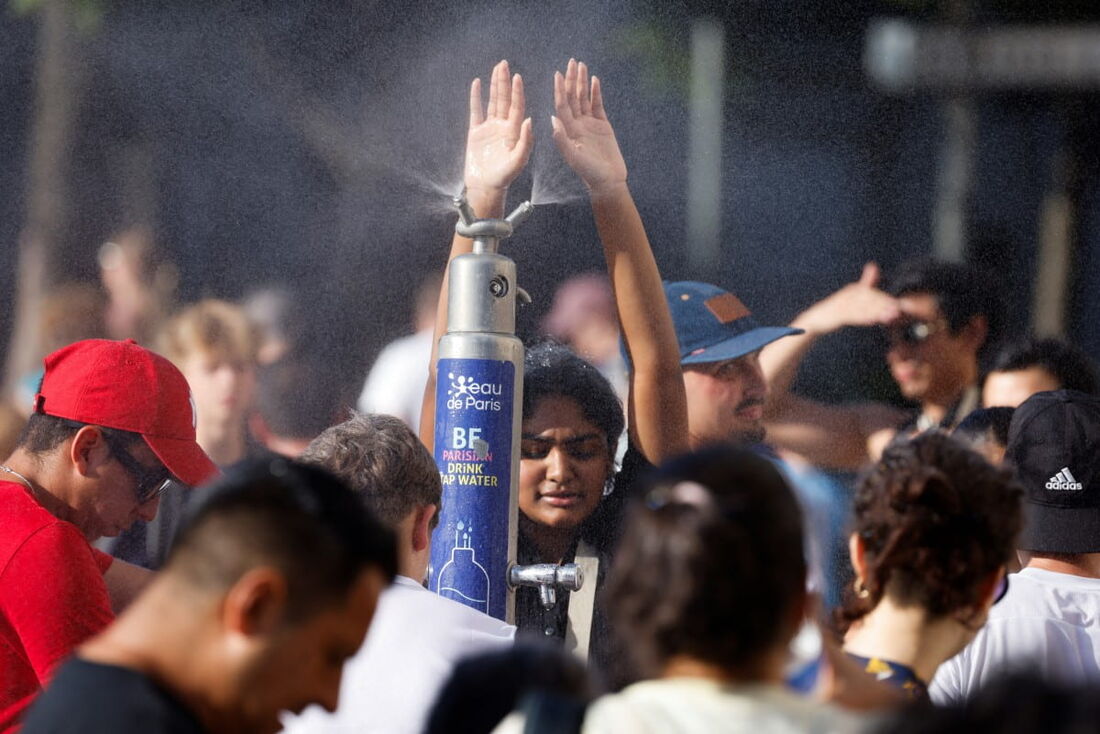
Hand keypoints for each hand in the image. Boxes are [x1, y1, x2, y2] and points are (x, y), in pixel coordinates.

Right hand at [464, 60, 532, 197]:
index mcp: (515, 132)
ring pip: (492, 102)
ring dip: (494, 85)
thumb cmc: (504, 178)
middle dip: (505, 82)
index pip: (517, 107)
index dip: (517, 92)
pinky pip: (476, 111)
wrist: (485, 187)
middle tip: (504, 64)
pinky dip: (476, 97)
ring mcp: (489, 128)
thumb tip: (530, 120)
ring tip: (496, 68)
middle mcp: (503, 127)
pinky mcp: (475, 132)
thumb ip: (525, 142)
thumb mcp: (517, 162)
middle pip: (504, 100)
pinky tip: (476, 83)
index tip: (517, 77)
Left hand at [551, 58, 626, 195]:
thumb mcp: (574, 158)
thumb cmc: (589, 173)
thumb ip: (563, 140)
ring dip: (582, 82)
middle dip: (572, 80)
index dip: (560, 90)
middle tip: (571, 62)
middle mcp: (577, 124)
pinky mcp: (603, 126)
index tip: (558, 75)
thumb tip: (552, 119)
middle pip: (573, 98)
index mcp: (568, 130)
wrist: (608, 181)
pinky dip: (596, 92)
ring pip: (584, 98)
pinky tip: (594, 80)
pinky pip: (597, 105)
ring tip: (581, 65)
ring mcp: (589, 124)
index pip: (562, 106)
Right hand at [793, 263, 899, 334]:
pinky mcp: (837, 314)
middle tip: (897, 311)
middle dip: (884, 305)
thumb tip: (877, 274)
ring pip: (863, 307)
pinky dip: (863, 318)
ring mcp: (842, 304)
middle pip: (869, 298)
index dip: (884, 298)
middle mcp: (848, 294)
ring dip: (877, 312)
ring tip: (889, 317)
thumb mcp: (852, 298)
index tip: (897, 304)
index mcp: (853, 289)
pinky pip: (853, 316)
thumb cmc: (837, 310)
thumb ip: (865, 286)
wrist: (816, 319)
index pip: (872, 292)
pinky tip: (872, 322)